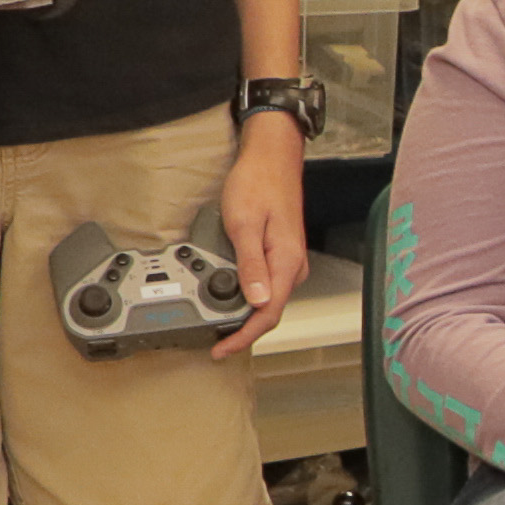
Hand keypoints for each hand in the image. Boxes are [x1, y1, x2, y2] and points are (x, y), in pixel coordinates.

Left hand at [211, 114, 310, 356]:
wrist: (272, 155)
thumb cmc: (257, 182)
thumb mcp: (244, 223)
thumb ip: (251, 265)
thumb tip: (258, 301)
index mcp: (286, 262)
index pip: (269, 314)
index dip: (243, 337)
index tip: (222, 349)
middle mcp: (292, 266)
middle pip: (270, 312)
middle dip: (242, 329)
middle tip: (213, 337)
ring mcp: (288, 260)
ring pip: (268, 299)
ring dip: (243, 312)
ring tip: (215, 315)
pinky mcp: (281, 252)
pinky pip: (267, 283)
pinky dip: (248, 294)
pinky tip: (230, 291)